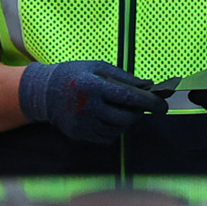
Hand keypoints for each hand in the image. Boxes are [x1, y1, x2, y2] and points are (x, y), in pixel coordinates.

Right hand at [17, 60, 165, 145]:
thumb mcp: (98, 67)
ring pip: (118, 130)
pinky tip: (110, 118)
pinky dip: (114, 130)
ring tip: (124, 109)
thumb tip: (149, 85)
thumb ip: (124, 77)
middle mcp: (89, 107)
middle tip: (144, 106)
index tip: (163, 106)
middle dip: (140, 113)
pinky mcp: (80, 135)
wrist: (43, 92)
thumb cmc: (74, 74)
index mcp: (95, 86)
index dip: (150, 103)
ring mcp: (83, 124)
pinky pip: (106, 138)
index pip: (129, 98)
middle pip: (126, 118)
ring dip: (127, 122)